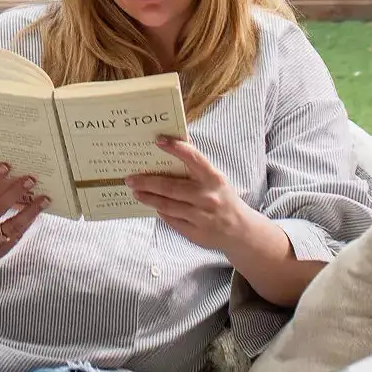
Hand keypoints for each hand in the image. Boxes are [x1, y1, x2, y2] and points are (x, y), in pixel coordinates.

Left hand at [124, 136, 251, 254]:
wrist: (241, 231)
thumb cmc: (223, 198)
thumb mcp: (216, 179)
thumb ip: (197, 163)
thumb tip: (180, 139)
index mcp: (213, 179)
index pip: (193, 158)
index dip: (175, 148)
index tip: (157, 140)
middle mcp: (207, 197)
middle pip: (171, 187)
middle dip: (147, 182)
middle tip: (130, 179)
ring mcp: (202, 217)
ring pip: (167, 206)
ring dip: (148, 198)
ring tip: (136, 192)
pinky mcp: (196, 233)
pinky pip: (172, 220)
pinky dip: (161, 212)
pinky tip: (153, 205)